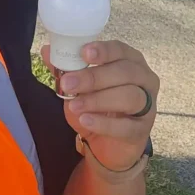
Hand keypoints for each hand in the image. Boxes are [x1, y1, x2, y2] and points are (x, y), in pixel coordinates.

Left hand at [42, 41, 158, 171]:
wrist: (107, 145)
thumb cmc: (97, 107)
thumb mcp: (79, 87)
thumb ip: (66, 69)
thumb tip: (47, 50)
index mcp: (130, 61)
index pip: (120, 50)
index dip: (103, 50)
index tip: (83, 52)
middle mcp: (144, 79)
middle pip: (124, 72)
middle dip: (94, 77)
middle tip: (68, 83)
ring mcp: (147, 105)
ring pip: (129, 96)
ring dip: (98, 100)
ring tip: (74, 105)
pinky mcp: (143, 130)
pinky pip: (126, 126)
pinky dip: (104, 123)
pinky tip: (86, 121)